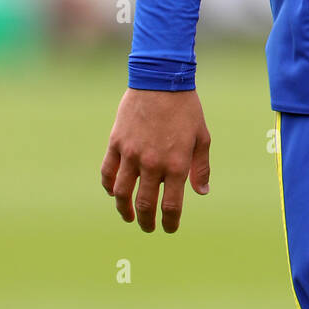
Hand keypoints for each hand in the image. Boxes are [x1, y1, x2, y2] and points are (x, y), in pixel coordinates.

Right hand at [100, 88, 210, 232]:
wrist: (161, 79)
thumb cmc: (185, 108)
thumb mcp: (201, 136)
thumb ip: (200, 167)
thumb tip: (201, 193)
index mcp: (176, 164)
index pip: (171, 206)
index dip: (170, 222)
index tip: (169, 228)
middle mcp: (152, 163)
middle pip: (145, 205)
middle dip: (146, 221)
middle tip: (148, 227)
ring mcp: (131, 154)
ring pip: (121, 194)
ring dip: (124, 210)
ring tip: (128, 216)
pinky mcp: (116, 143)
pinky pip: (107, 173)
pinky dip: (109, 187)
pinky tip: (114, 192)